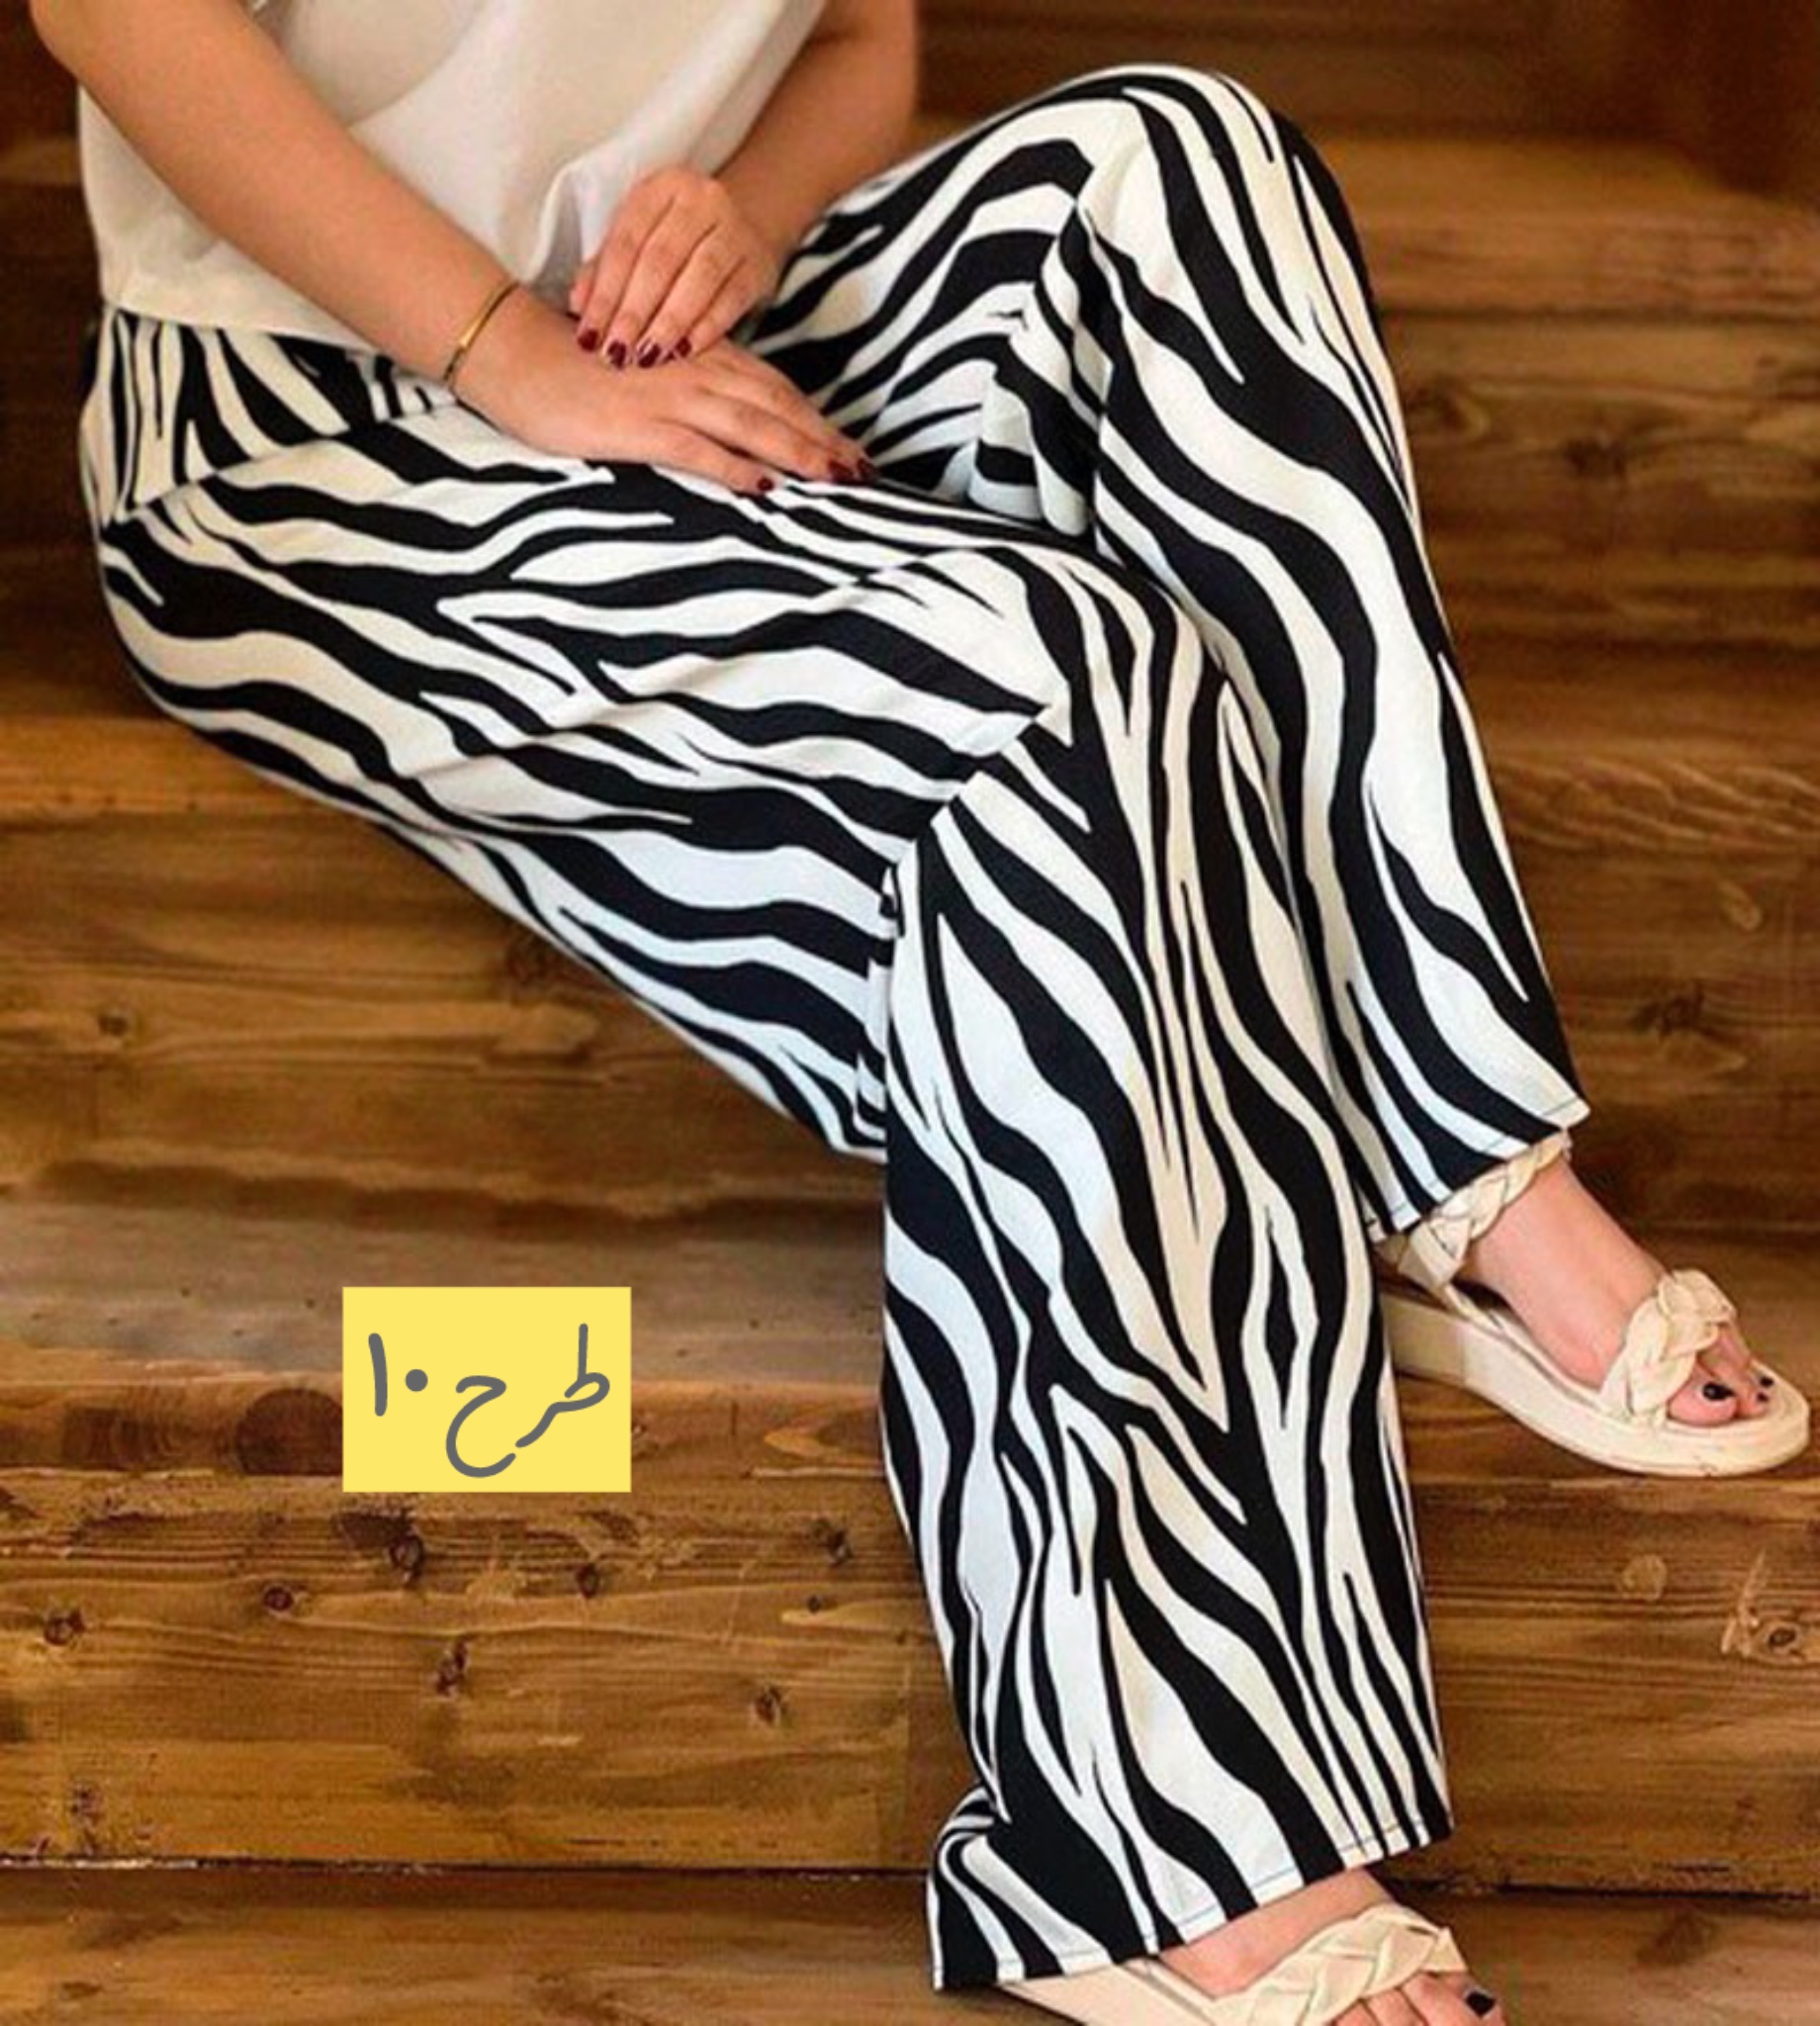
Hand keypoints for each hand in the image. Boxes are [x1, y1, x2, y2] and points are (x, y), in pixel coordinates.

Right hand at [455, 285, 873, 495]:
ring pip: (749, 424)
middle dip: (823, 439)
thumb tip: (737, 432)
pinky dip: (732, 466)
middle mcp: (695, 372)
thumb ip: (695, 396)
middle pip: (776, 407)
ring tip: (833, 477)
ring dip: (796, 451)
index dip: (818, 420)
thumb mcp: (652, 378)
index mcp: (702, 360)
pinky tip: (763, 485)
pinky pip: (696, 448)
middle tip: (863, 470)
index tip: (852, 451)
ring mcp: (669, 397)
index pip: (775, 391)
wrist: (520, 356)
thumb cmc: (584, 371)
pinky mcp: (639, 424)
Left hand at [569, 164, 789, 367]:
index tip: (590, 333)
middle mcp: (701, 199)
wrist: (738, 232)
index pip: (626, 241)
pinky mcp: (758, 263)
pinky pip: (731, 298)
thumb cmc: (676, 240)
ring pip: (699, 277)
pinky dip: (708, 327)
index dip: (606, 290)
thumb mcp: (637, 241)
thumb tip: (579, 305)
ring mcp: (734, 229)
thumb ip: (605, 269)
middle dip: (635, 311)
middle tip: (617, 350)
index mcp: (661, 187)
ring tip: (648, 355)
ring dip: (670, 321)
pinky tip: (686, 350)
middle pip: (661, 259)